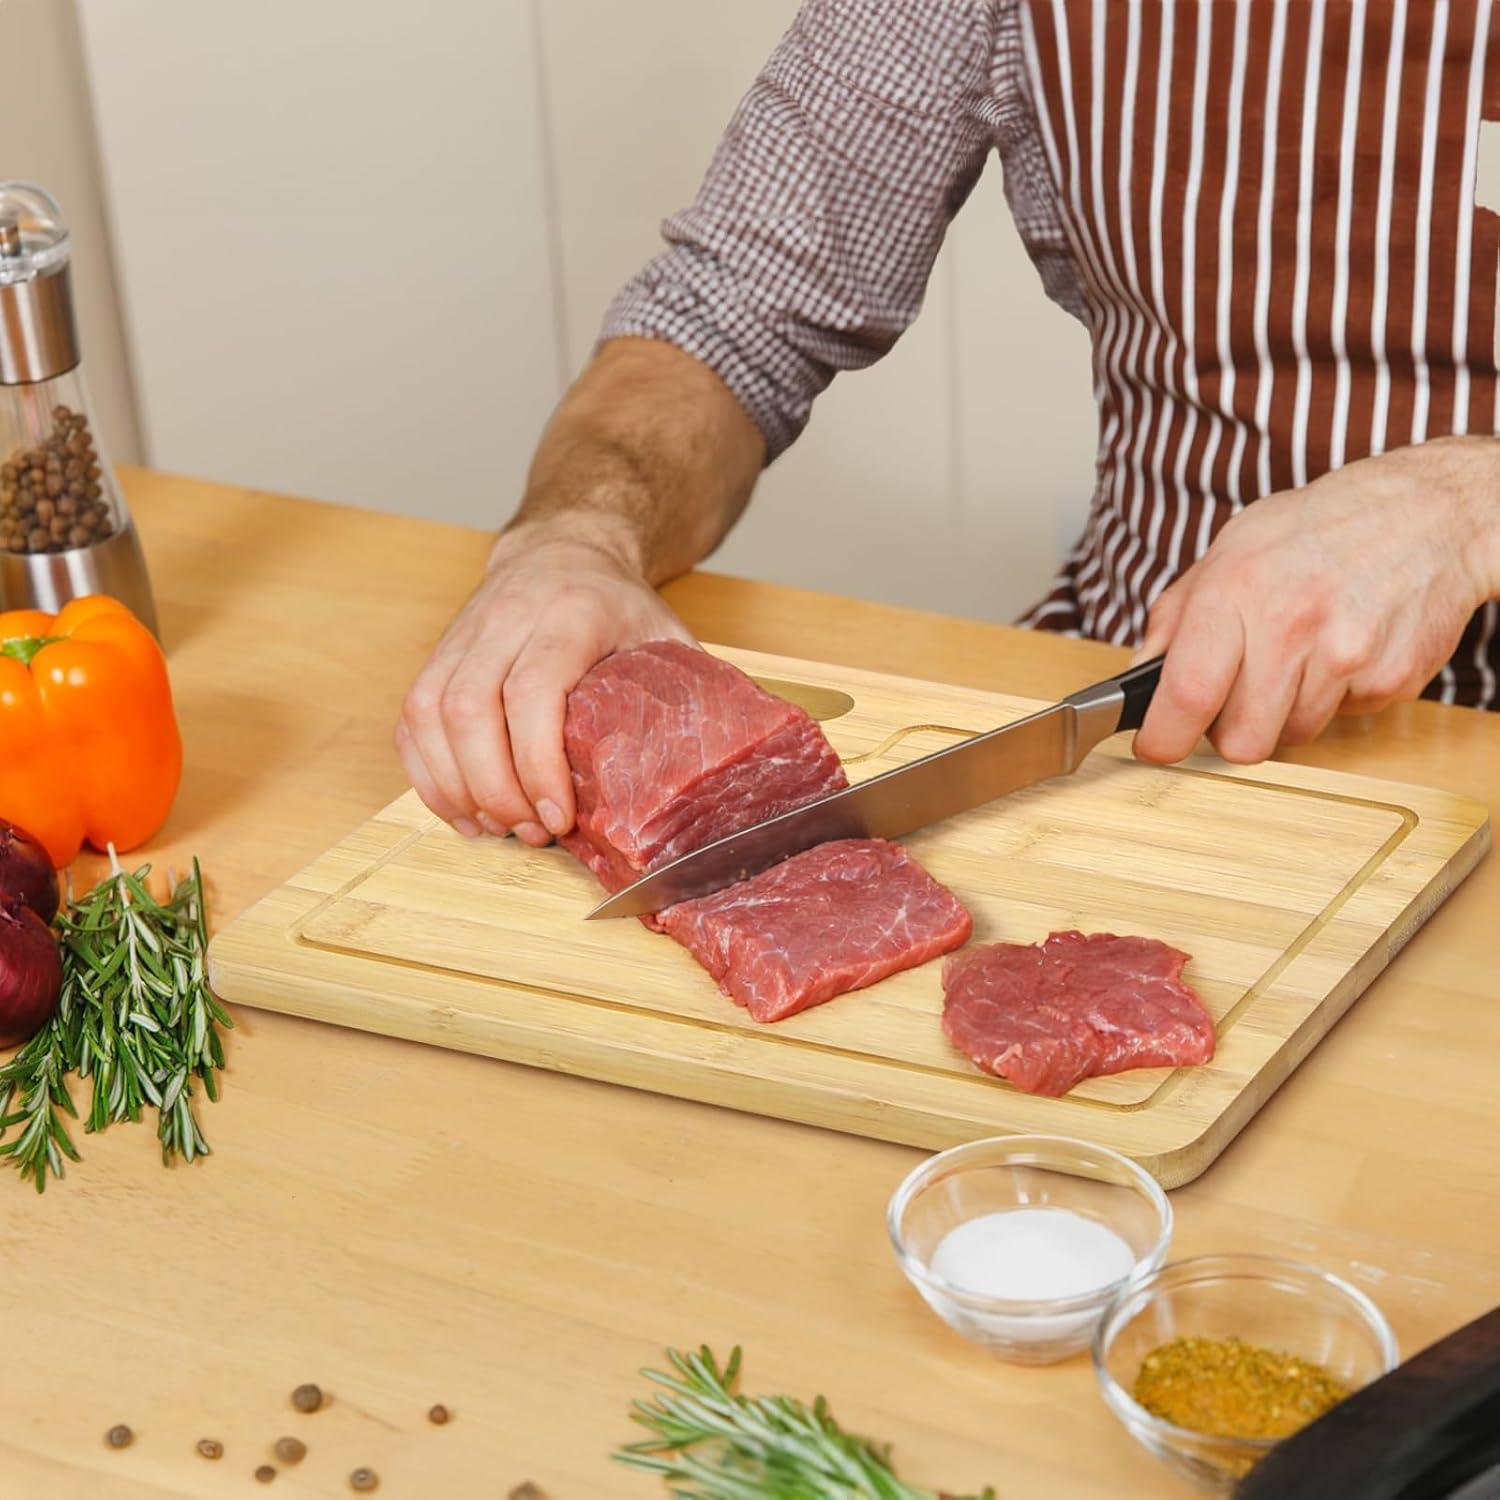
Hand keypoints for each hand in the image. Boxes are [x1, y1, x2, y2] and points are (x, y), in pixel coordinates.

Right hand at [397, 522, 693, 844]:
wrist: (562, 548)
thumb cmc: (617, 604)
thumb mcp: (664, 634)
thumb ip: (682, 692)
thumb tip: (713, 769)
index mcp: (570, 613)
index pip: (533, 690)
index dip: (536, 762)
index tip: (558, 817)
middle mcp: (506, 619)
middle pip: (470, 709)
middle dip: (493, 788)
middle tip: (530, 831)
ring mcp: (463, 635)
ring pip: (429, 715)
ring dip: (456, 787)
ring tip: (497, 828)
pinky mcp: (437, 656)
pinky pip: (411, 721)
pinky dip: (428, 775)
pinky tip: (462, 810)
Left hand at [1132, 437, 1499, 763]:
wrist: (1428, 511)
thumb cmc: (1317, 529)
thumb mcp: (1229, 550)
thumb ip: (1175, 617)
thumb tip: (1139, 677)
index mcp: (1235, 592)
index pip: (1186, 693)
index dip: (1163, 737)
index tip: (1156, 746)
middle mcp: (1291, 625)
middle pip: (1241, 741)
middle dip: (1231, 728)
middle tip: (1239, 692)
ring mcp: (1347, 655)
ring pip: (1291, 735)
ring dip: (1285, 710)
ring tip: (1300, 654)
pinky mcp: (1392, 678)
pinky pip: (1341, 718)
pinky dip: (1335, 696)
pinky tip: (1341, 647)